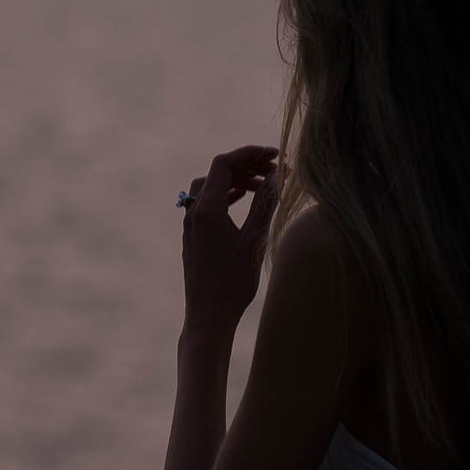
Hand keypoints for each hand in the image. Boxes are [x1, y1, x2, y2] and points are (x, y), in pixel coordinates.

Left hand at [182, 146, 280, 335]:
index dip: (250, 153)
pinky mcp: (193, 235)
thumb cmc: (232, 283)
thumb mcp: (254, 240)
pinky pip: (207, 202)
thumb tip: (278, 176)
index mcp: (207, 209)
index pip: (224, 163)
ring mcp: (191, 224)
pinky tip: (243, 199)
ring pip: (211, 186)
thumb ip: (265, 205)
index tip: (275, 155)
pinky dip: (226, 193)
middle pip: (217, 172)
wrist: (207, 316)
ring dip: (236, 179)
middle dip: (246, 164)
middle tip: (274, 168)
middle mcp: (194, 212)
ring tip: (263, 183)